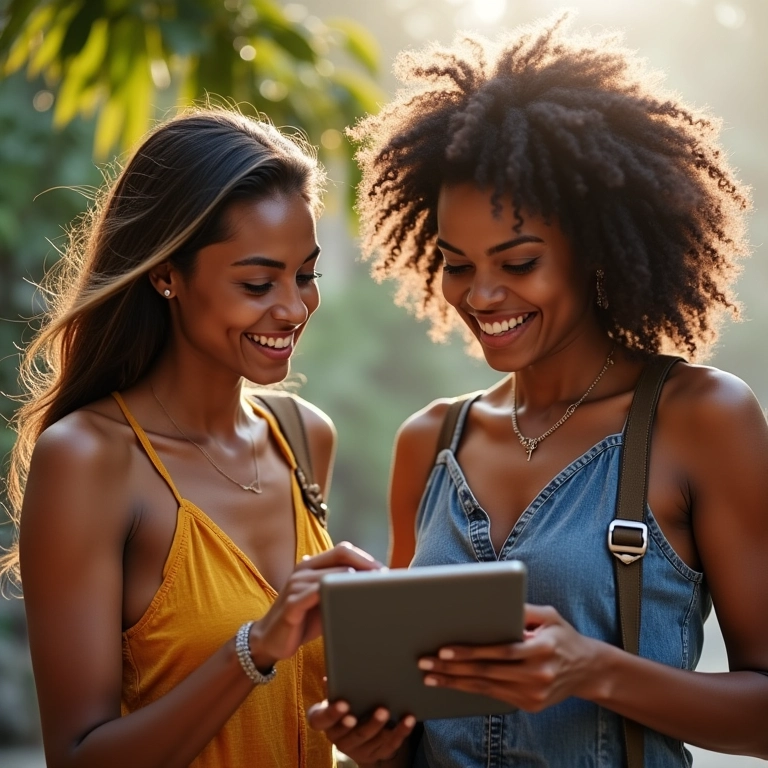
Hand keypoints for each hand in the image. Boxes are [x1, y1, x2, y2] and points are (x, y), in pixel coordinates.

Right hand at [249, 542, 382, 668]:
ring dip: (352, 582)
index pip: (342, 550)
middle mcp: (303, 570)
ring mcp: (295, 586)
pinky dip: (331, 594)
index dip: (364, 557)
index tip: (382, 571)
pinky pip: (313, 594)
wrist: (271, 641)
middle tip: (383, 580)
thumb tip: (373, 584)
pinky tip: (345, 600)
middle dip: (365, 566)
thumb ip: (340, 589)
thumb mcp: (325, 601)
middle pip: (340, 557)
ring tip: (370, 591)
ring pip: (330, 575)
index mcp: (311, 565)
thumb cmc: (303, 620)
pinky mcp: (291, 605)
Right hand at [307, 699, 415, 764]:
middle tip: (380, 709)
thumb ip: (335, 689)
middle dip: (368, 723)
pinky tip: (409, 719)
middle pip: (353, 734)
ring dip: (383, 727)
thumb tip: (329, 677)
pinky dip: (401, 732)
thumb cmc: (347, 707)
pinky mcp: (377, 754)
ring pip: (371, 740)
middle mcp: (339, 740)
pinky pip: (390, 745)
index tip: (344, 704)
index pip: (321, 721)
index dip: (332, 714)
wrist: (358, 734)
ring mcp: (359, 749)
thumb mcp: (337, 698)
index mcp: (326, 724)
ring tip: (391, 711)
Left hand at [416, 604, 602, 711]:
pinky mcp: (530, 705)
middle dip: (452, 669)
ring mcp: (534, 694)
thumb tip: (494, 601)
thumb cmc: (563, 635)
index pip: (500, 652)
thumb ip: (523, 609)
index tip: (444, 650)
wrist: (588, 669)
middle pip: (487, 672)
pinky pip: (494, 696)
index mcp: (542, 649)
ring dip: (455, 683)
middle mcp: (538, 674)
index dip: (471, 652)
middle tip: (425, 663)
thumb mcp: (549, 616)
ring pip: (486, 688)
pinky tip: (451, 684)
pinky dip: (471, 690)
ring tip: (430, 676)